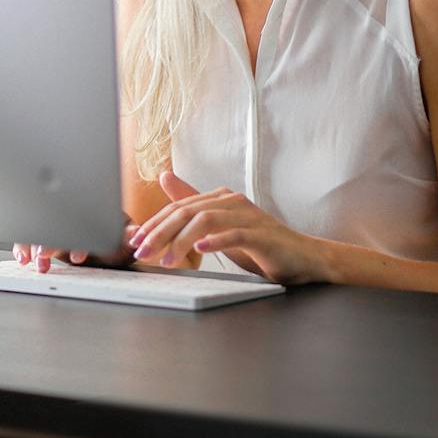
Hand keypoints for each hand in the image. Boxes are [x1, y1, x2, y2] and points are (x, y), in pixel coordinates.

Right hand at [12, 223, 138, 273]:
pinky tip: (23, 258)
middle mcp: (68, 218)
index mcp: (87, 214)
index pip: (80, 222)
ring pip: (38, 232)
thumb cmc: (113, 234)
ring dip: (33, 246)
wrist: (104, 237)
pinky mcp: (42, 236)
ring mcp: (54, 226)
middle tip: (44, 255)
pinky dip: (23, 247)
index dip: (78, 240)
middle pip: (54, 226)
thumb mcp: (122, 237)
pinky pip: (27, 237)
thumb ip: (127, 236)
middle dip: (48, 242)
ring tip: (35, 262)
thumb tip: (134, 234)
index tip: (78, 255)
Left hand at [127, 170, 329, 284]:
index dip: (154, 223)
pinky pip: (235, 234)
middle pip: (188, 211)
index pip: (179, 207)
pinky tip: (200, 249)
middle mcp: (233, 201)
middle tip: (142, 252)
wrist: (303, 259)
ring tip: (166, 260)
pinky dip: (216, 241)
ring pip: (206, 220)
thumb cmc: (260, 247)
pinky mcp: (262, 234)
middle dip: (160, 232)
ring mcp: (248, 216)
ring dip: (181, 241)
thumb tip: (165, 177)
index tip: (135, 242)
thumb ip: (194, 208)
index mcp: (221, 198)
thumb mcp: (221, 230)